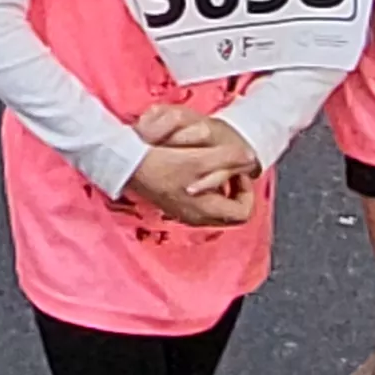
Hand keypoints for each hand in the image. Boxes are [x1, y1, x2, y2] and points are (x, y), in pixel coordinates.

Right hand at [124, 106, 260, 225]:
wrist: (123, 164)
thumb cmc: (160, 165)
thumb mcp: (199, 159)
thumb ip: (229, 159)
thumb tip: (251, 159)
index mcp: (206, 211)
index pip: (242, 211)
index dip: (246, 190)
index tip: (237, 170)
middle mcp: (196, 215)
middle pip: (228, 207)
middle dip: (231, 184)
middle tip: (226, 164)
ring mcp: (182, 210)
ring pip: (213, 201)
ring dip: (216, 181)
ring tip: (210, 161)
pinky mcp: (171, 200)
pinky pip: (197, 195)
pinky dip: (201, 180)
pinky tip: (192, 162)